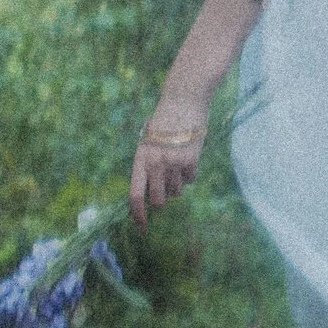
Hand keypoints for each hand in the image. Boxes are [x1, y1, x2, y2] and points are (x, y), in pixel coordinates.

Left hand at [129, 106, 205, 227]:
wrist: (182, 101)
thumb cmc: (162, 121)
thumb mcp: (146, 141)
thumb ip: (146, 165)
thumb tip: (149, 192)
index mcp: (140, 159)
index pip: (135, 194)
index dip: (138, 214)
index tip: (142, 226)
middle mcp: (156, 164)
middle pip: (158, 200)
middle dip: (161, 199)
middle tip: (164, 188)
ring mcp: (174, 163)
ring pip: (176, 191)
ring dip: (176, 185)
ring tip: (175, 164)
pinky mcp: (191, 160)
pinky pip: (190, 180)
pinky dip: (188, 175)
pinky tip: (186, 157)